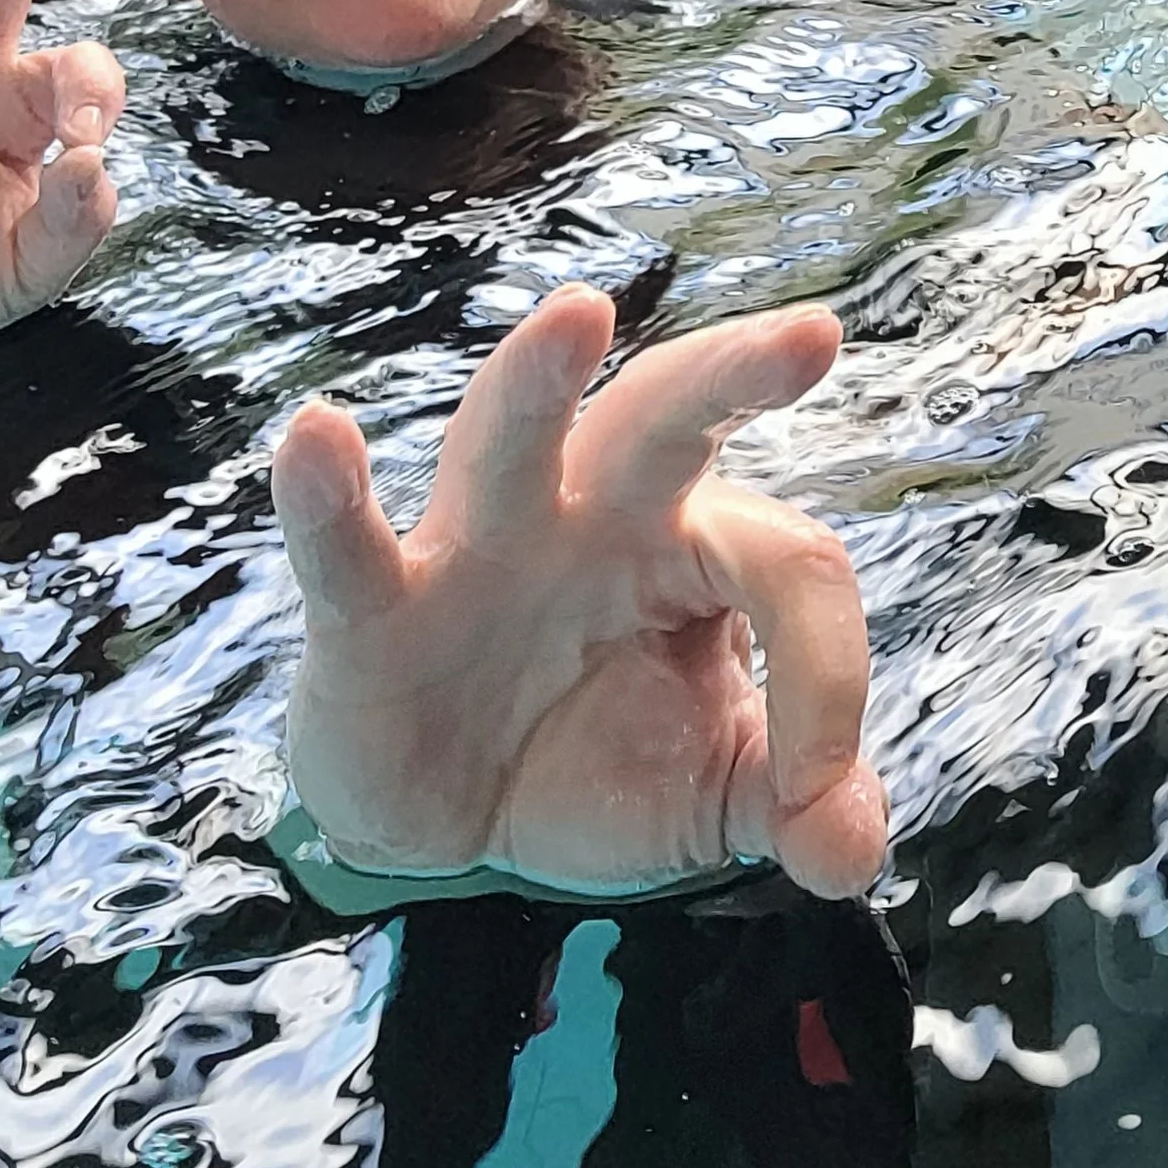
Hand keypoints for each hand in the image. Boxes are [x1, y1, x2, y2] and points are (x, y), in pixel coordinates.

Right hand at [277, 287, 886, 899]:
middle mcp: (595, 516)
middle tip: (812, 339)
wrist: (450, 833)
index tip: (816, 808)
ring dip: (537, 381)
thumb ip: (797, 805)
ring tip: (580, 314)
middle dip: (733, 373)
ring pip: (509, 442)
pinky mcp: (376, 610)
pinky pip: (351, 549)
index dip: (827, 686)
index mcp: (695, 543)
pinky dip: (327, 498)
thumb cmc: (597, 760)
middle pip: (667, 417)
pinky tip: (316, 435)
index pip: (788, 569)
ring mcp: (480, 548)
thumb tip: (851, 853)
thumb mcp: (715, 791)